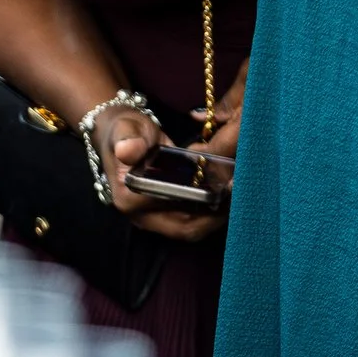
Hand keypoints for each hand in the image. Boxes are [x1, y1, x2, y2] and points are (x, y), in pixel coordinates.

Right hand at [96, 104, 222, 240]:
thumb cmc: (125, 130)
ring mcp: (152, 220)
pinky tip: (225, 195)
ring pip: (192, 228)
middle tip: (237, 192)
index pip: (172, 213)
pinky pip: (191, 222)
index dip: (201, 205)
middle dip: (215, 214)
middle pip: (186, 228)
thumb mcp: (126, 128)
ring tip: (235, 194)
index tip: (225, 188)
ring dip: (215, 215)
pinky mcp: (163, 216)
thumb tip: (127, 151)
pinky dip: (209, 212)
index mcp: (130, 200)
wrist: (120, 134)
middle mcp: (140, 217)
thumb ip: (128, 138)